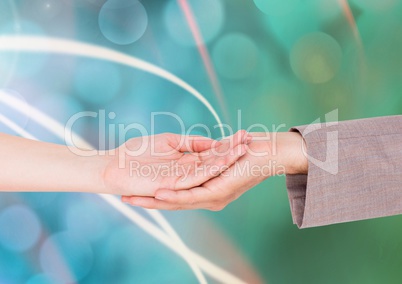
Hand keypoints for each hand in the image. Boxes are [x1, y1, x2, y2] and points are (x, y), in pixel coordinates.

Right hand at [121, 132, 306, 209]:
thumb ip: (203, 149)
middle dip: (148, 200)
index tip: (132, 188)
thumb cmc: (246, 148)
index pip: (174, 191)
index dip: (153, 191)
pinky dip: (176, 196)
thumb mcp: (219, 148)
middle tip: (124, 197)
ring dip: (156, 201)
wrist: (272, 153)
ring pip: (179, 201)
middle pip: (172, 200)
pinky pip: (194, 195)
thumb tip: (192, 147)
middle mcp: (207, 195)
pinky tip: (159, 195)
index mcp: (206, 187)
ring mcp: (213, 196)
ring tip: (133, 199)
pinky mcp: (219, 192)